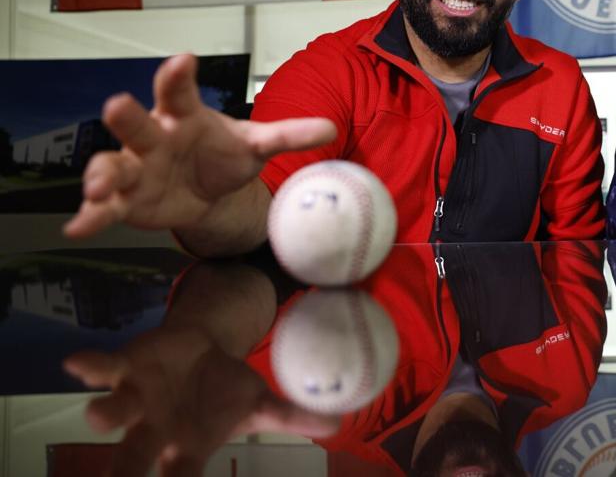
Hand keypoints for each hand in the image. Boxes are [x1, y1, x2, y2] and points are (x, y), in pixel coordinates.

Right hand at [63, 54, 335, 237]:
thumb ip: (289, 135)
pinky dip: (90, 216)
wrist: (207, 190)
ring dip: (101, 174)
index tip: (184, 59)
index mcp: (184, 114)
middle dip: (127, 115)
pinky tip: (77, 228)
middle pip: (137, 122)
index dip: (178, 75)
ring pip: (112, 165)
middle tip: (117, 105)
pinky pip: (105, 208)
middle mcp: (153, 136)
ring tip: (98, 186)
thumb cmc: (223, 155)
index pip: (179, 90)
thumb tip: (331, 129)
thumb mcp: (256, 144)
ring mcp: (134, 167)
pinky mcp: (125, 199)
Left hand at [64, 326, 339, 476]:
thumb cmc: (223, 389)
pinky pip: (106, 369)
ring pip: (116, 413)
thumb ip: (292, 417)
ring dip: (105, 415)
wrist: (200, 351)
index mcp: (187, 447)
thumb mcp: (260, 404)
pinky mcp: (127, 367)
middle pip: (134, 458)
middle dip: (121, 474)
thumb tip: (338, 424)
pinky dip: (92, 367)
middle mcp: (156, 430)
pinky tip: (76, 365)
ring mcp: (137, 399)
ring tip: (95, 417)